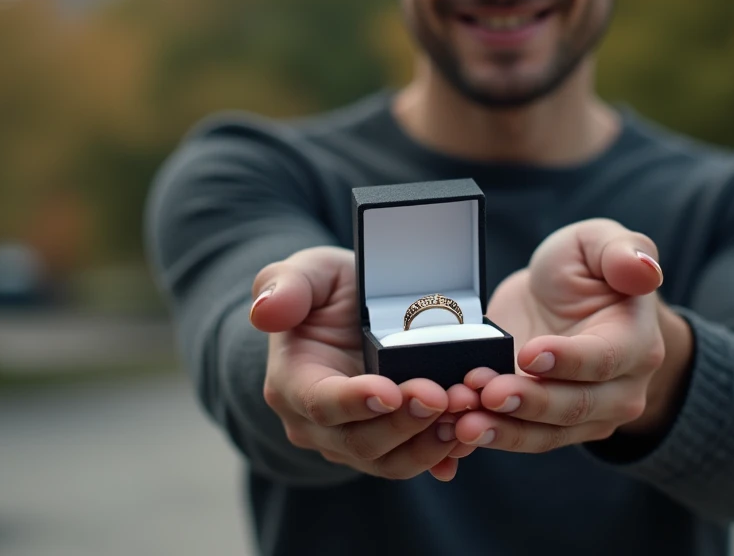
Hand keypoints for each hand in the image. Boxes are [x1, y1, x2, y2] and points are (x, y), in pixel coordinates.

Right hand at [248, 246, 479, 480]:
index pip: (320, 403)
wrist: (346, 313)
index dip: (356, 401)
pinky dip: (443, 453)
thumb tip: (264, 311)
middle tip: (446, 395)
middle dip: (406, 422)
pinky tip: (469, 436)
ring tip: (466, 411)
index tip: (392, 390)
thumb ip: (284, 286)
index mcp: (291, 381)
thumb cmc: (325, 290)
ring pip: (390, 460)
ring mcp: (351, 439)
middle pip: (361, 440)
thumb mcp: (307, 272)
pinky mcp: (386, 446)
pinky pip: (413, 460)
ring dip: (431, 442)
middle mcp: (316, 423)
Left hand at [455, 219, 693, 452]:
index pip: (605, 358)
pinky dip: (491, 438)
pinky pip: (523, 440)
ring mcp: (588, 416)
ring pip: (547, 433)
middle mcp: (621, 389)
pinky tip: (461, 431)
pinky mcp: (551, 430)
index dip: (568, 360)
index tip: (528, 354)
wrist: (562, 304)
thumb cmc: (584, 272)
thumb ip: (623, 252)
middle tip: (487, 392)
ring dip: (504, 429)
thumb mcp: (597, 243)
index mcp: (636, 342)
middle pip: (576, 405)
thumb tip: (644, 270)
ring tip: (466, 422)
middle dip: (529, 402)